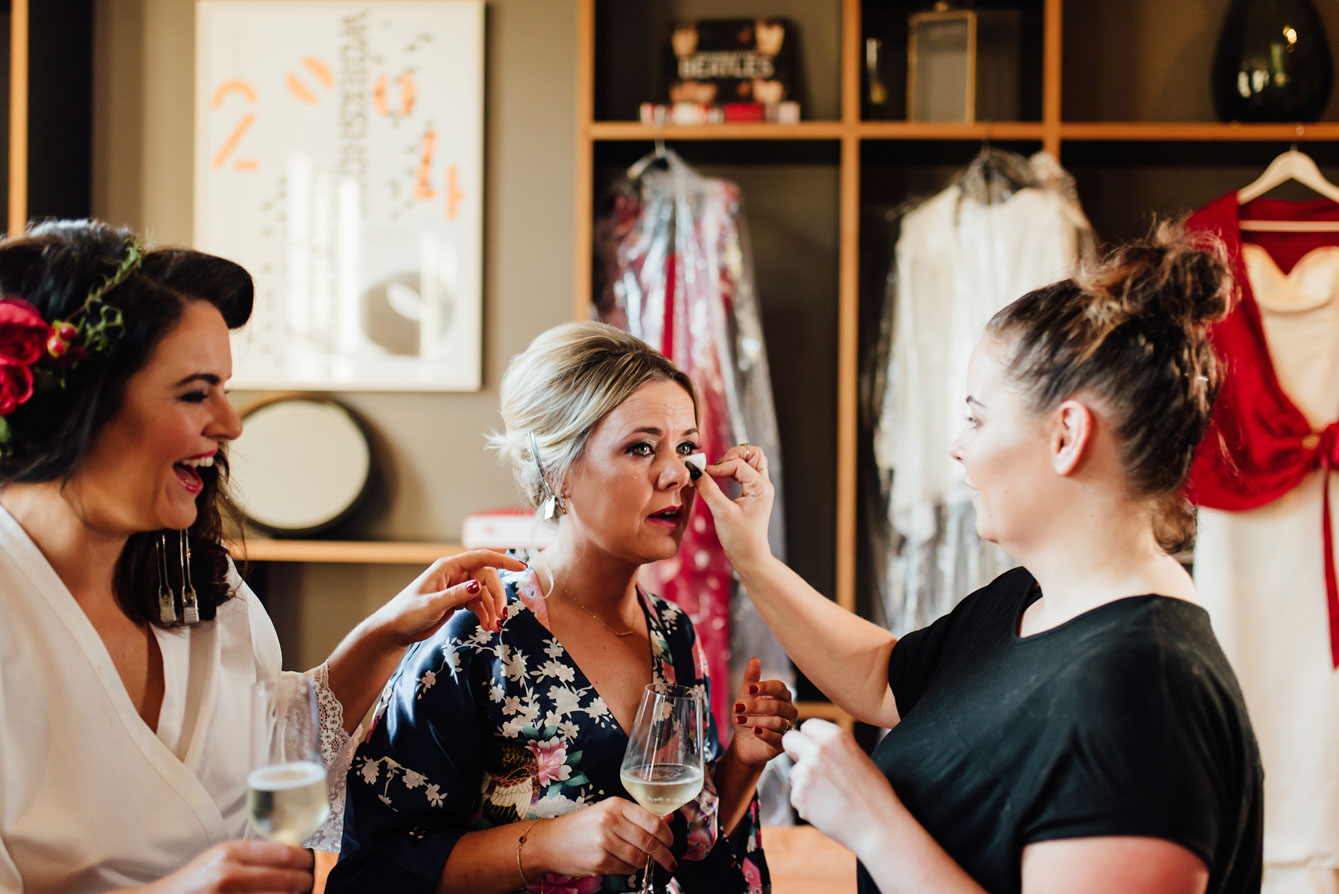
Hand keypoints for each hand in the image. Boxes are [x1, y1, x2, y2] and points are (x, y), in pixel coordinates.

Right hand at [137, 841, 311, 893]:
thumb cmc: (195, 882)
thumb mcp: (221, 859)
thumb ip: (254, 856)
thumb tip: (294, 855)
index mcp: (231, 852)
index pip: (285, 854)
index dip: (304, 860)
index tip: (309, 864)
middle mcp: (229, 874)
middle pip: (287, 880)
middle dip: (304, 883)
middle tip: (307, 884)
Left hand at [373, 550, 526, 645]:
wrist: (394, 630)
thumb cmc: (406, 614)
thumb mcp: (431, 605)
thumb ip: (455, 595)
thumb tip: (479, 585)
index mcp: (448, 567)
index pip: (481, 557)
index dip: (502, 560)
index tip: (521, 566)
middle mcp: (455, 574)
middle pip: (487, 578)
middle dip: (497, 596)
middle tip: (501, 616)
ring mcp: (458, 587)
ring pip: (485, 593)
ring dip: (492, 609)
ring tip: (493, 628)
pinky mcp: (458, 600)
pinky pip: (479, 603)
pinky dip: (485, 614)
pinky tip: (487, 626)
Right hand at [531, 798, 676, 878]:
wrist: (551, 842)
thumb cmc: (582, 826)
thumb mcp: (609, 812)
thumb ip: (638, 816)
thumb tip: (668, 819)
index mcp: (616, 805)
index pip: (653, 820)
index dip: (668, 835)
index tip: (672, 842)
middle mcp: (610, 821)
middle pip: (650, 842)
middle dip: (665, 855)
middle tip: (670, 862)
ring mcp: (605, 843)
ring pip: (640, 858)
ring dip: (645, 863)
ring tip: (641, 861)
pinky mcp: (600, 862)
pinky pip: (626, 869)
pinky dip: (630, 869)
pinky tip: (624, 864)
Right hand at [692, 444, 773, 566]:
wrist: (749, 557)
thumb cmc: (740, 539)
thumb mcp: (722, 513)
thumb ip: (708, 489)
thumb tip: (695, 472)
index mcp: (761, 487)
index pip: (738, 464)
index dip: (719, 467)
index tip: (703, 475)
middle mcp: (763, 485)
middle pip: (753, 453)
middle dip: (733, 455)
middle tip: (717, 467)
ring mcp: (759, 489)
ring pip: (750, 461)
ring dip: (733, 461)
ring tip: (717, 472)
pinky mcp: (752, 494)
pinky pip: (745, 472)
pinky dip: (732, 470)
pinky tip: (719, 479)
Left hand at [729, 656, 796, 766]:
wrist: (742, 742)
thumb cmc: (746, 716)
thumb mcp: (744, 697)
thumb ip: (750, 679)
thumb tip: (755, 659)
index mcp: (782, 696)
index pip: (780, 687)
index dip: (766, 687)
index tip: (750, 689)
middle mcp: (788, 711)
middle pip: (778, 705)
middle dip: (757, 706)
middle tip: (739, 708)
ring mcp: (787, 727)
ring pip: (778, 722)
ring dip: (757, 720)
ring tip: (741, 720)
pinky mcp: (783, 744)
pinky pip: (778, 738)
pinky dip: (765, 734)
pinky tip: (755, 731)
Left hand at [783, 719, 901, 858]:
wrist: (878, 825)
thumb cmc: (873, 793)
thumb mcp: (857, 757)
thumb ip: (831, 747)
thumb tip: (808, 745)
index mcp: (836, 736)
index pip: (806, 726)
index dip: (809, 739)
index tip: (814, 749)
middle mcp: (817, 750)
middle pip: (789, 740)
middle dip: (795, 752)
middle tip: (809, 767)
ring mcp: (806, 772)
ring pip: (793, 772)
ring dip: (805, 783)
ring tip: (831, 796)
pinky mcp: (799, 795)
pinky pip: (796, 795)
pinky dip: (807, 802)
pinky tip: (828, 808)